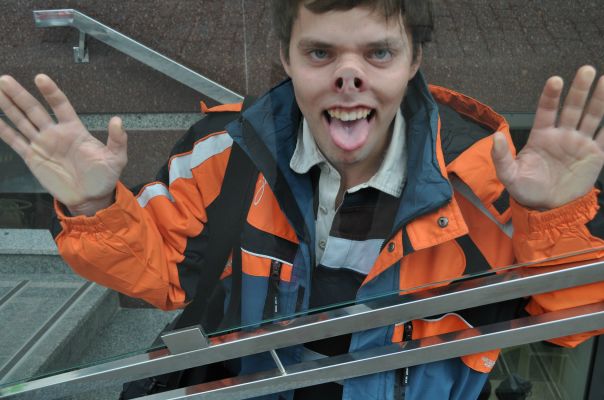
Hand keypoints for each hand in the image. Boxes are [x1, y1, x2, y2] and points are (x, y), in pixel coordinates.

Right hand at [0, 74, 126, 215]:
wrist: (91, 198)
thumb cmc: (104, 176)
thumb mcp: (116, 158)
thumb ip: (117, 140)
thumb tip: (118, 120)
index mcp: (74, 129)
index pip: (60, 105)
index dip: (51, 92)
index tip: (40, 78)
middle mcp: (55, 133)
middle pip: (34, 109)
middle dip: (20, 95)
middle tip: (5, 79)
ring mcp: (42, 144)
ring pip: (22, 121)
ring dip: (8, 106)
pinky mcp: (33, 158)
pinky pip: (15, 141)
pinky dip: (4, 131)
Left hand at [492, 65, 603, 209]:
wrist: (547, 208)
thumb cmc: (525, 189)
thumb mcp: (509, 176)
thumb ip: (501, 157)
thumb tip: (494, 136)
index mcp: (542, 136)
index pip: (546, 111)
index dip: (551, 96)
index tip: (556, 80)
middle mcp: (562, 135)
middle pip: (573, 108)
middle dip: (579, 90)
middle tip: (585, 70)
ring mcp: (580, 143)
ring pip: (592, 117)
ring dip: (599, 99)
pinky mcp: (594, 155)